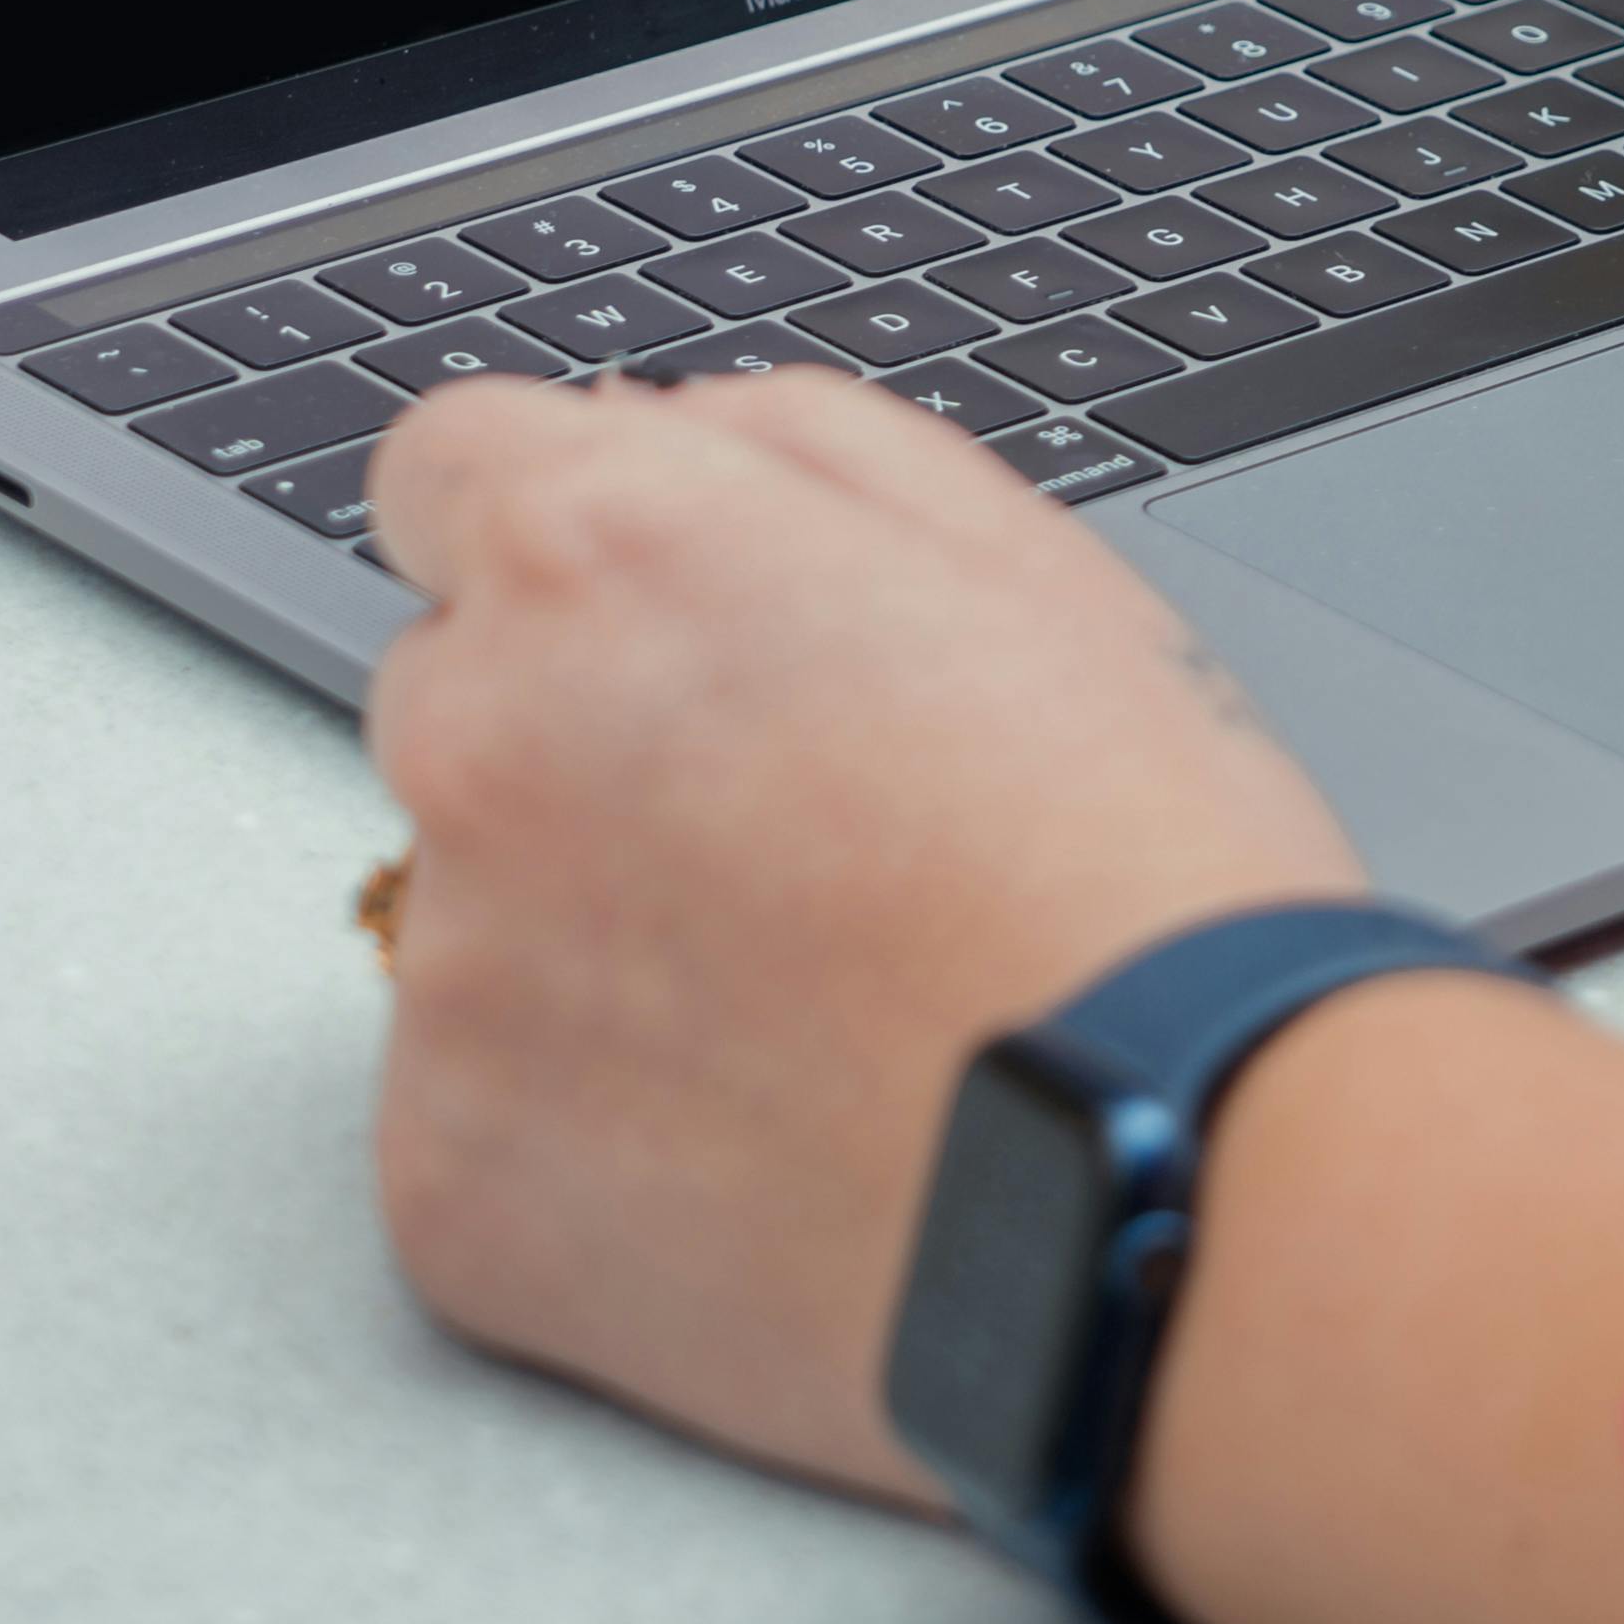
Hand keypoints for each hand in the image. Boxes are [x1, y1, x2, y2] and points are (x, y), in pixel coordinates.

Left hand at [355, 366, 1362, 1496]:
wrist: (1182, 1192)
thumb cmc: (1139, 879)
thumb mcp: (1024, 559)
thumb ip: (789, 446)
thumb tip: (651, 432)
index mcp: (606, 555)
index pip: (442, 476)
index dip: (566, 546)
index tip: (651, 625)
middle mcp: (478, 741)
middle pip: (455, 699)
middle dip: (583, 749)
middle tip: (797, 848)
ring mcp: (448, 975)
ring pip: (472, 921)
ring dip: (594, 951)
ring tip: (812, 1020)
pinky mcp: (443, 1177)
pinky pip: (482, 1122)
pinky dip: (593, 1139)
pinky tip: (766, 1149)